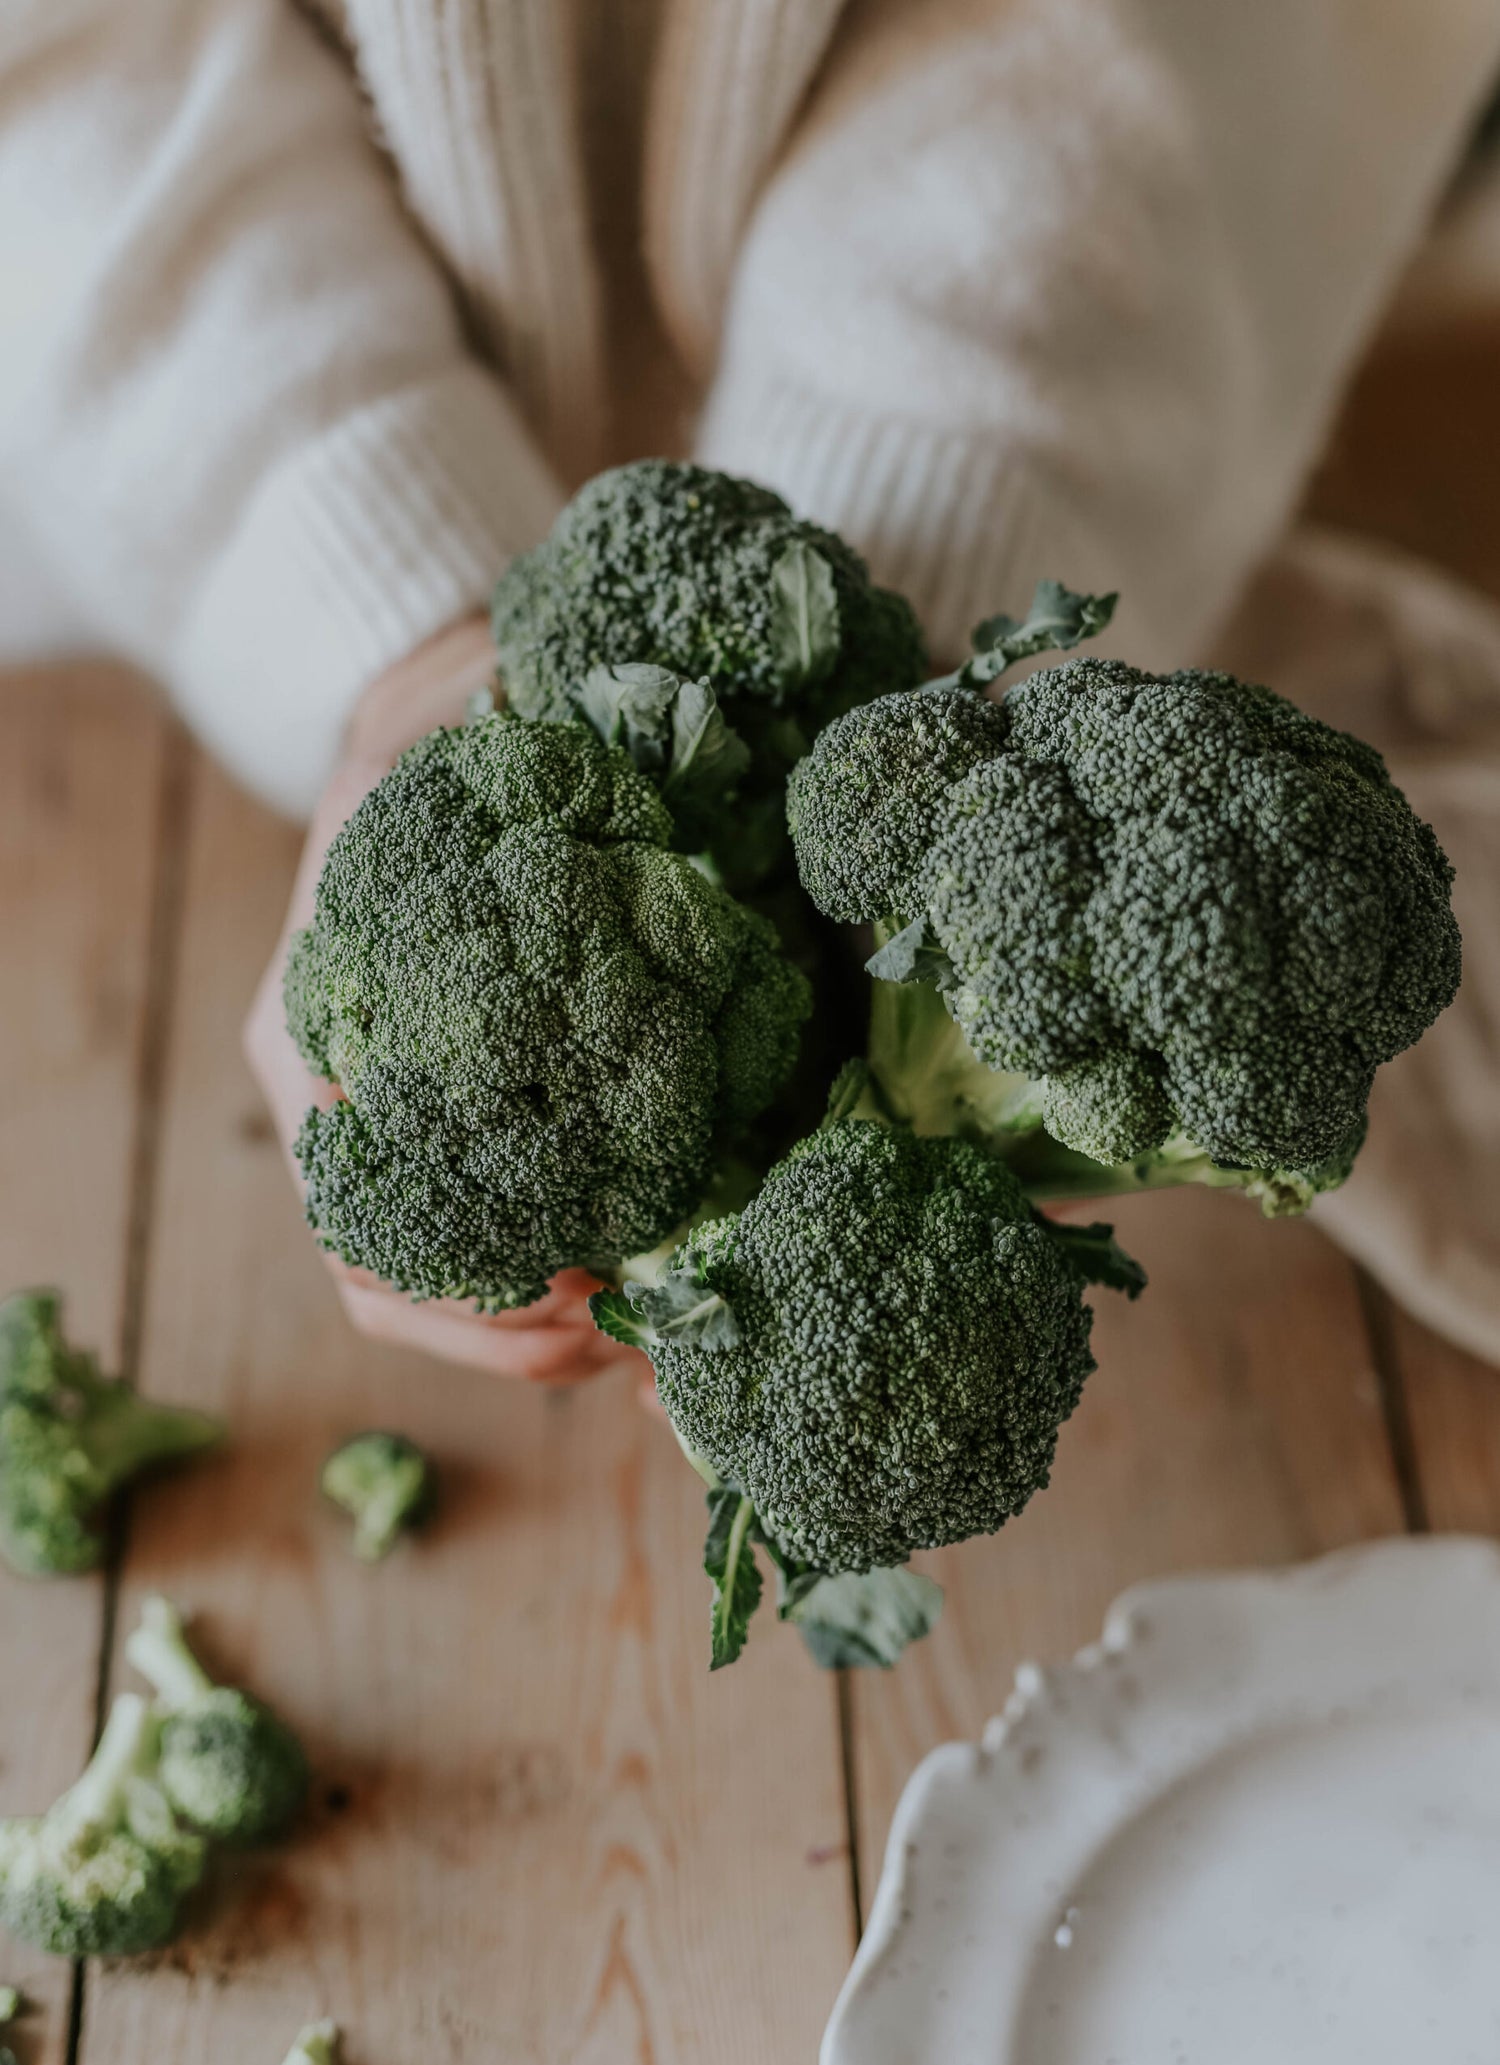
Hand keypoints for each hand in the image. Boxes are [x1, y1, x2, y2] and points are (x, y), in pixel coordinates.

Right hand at [243, 613, 637, 1383]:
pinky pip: (482, 1237)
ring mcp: (391, 1116)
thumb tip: (564, 793)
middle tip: (621, 1335)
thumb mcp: (441, 746)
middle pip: (389, 1274)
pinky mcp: (459, 1119)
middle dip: (505, 1330)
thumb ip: (479, 782)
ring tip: (632, 1335)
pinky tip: (627, 1284)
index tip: (574, 1289)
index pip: (358, 1201)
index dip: (458, 1277)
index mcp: (320, 1022)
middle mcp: (337, 1092)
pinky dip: (547, 1284)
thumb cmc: (434, 741)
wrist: (422, 729)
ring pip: (430, 1283)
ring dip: (528, 1330)